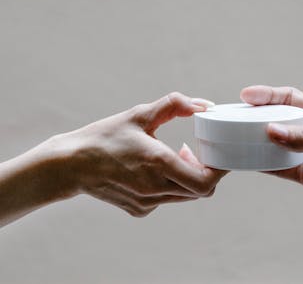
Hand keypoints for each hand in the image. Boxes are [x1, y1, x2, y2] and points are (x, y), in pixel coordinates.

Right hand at [36, 92, 225, 216]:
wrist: (70, 165)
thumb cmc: (104, 137)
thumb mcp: (139, 115)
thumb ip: (174, 105)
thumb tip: (203, 105)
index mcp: (158, 163)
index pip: (206, 181)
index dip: (219, 170)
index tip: (218, 154)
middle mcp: (155, 188)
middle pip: (200, 190)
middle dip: (205, 171)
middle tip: (192, 152)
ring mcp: (148, 202)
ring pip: (185, 196)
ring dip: (188, 177)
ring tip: (173, 156)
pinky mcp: (140, 209)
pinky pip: (167, 200)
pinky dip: (171, 186)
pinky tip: (154, 171)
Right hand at [240, 85, 302, 232]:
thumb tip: (270, 131)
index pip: (293, 99)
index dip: (269, 96)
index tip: (245, 97)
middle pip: (282, 120)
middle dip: (259, 118)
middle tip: (235, 120)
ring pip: (279, 144)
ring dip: (259, 142)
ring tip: (236, 140)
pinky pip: (282, 167)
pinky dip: (266, 165)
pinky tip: (250, 163)